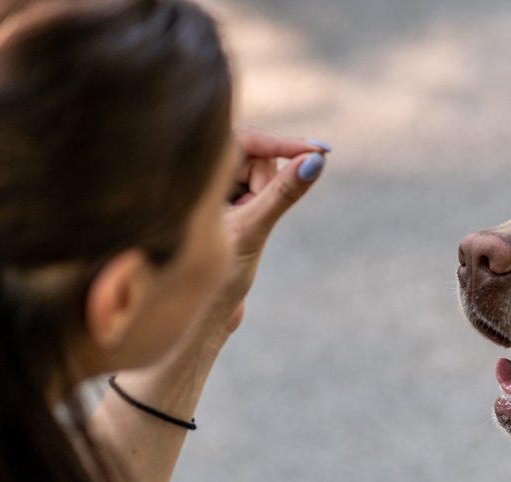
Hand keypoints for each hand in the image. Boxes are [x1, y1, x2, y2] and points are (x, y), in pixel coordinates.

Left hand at [211, 128, 329, 336]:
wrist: (195, 313)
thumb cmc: (211, 275)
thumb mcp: (252, 229)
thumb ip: (283, 193)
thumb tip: (317, 162)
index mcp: (192, 171)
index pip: (248, 139)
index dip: (284, 144)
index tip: (319, 151)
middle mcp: (197, 173)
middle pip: (255, 157)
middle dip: (266, 185)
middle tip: (253, 217)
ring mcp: (209, 186)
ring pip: (258, 174)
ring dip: (262, 200)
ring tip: (242, 229)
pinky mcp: (220, 199)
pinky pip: (256, 189)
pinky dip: (259, 207)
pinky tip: (240, 232)